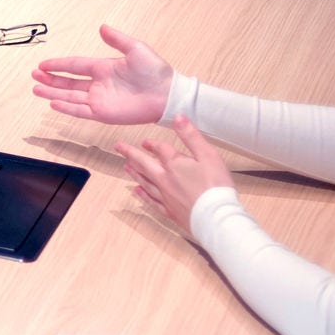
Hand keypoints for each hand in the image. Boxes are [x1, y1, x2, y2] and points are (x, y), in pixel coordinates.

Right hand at [31, 23, 174, 123]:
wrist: (167, 94)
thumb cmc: (156, 72)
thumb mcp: (136, 49)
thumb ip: (117, 39)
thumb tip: (102, 27)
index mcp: (103, 68)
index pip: (75, 65)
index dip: (58, 65)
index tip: (43, 64)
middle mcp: (98, 84)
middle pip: (68, 82)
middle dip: (50, 79)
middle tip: (33, 75)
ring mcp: (99, 100)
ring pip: (70, 97)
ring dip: (52, 93)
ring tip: (36, 89)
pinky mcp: (104, 114)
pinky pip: (80, 111)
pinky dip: (66, 108)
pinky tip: (53, 102)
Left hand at [116, 116, 233, 232]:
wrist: (215, 217)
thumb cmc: (215, 187)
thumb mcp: (208, 155)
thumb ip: (191, 136)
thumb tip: (178, 117)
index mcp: (174, 164)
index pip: (159, 149)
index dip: (151, 144)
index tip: (145, 141)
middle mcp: (165, 179)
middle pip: (144, 164)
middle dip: (130, 154)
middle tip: (118, 147)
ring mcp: (165, 196)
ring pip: (144, 181)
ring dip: (134, 172)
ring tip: (126, 167)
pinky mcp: (169, 211)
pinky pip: (151, 201)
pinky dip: (142, 195)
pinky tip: (137, 192)